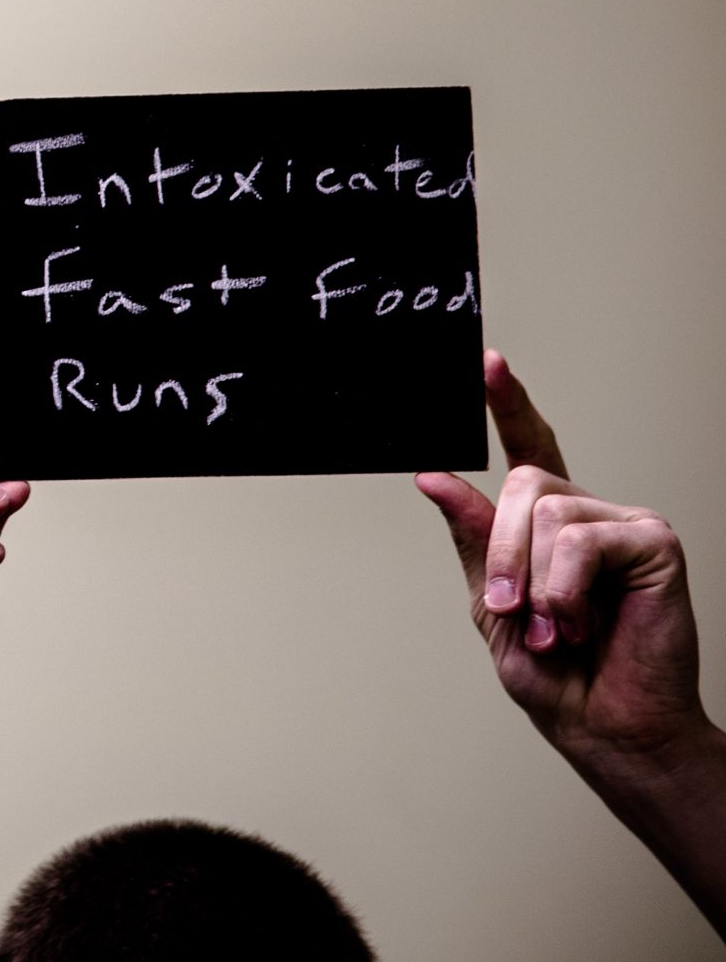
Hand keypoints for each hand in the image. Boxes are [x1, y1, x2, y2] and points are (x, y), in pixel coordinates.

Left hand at [415, 351, 710, 776]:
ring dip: (533, 580)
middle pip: (521, 483)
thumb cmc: (554, 673)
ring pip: (547, 510)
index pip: (527, 445)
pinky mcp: (652, 541)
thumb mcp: (488, 603)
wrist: (605, 726)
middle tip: (507, 609)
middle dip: (500, 551)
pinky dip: (566, 587)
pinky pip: (582, 538)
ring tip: (551, 625)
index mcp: (544, 523)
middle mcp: (584, 511)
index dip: (508, 401)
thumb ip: (472, 539)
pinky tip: (580, 620)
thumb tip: (434, 477)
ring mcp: (620, 522)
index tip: (487, 360)